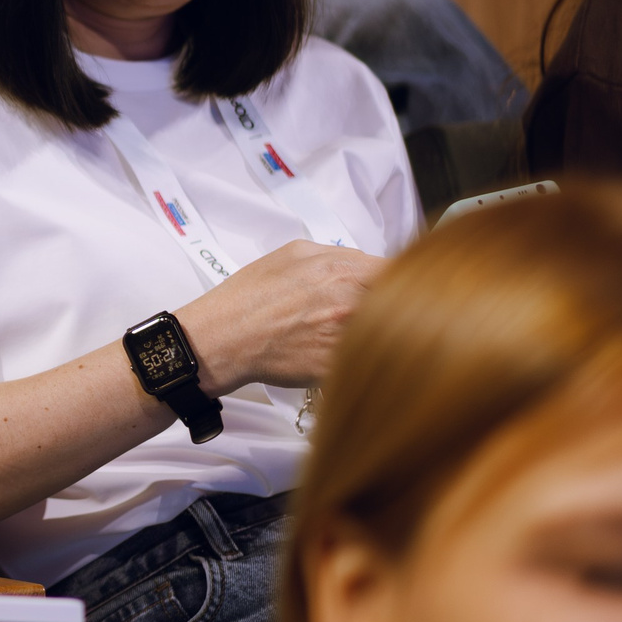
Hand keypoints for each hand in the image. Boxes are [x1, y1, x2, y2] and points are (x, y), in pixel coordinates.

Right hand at [175, 240, 382, 393]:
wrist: (222, 339)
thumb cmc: (250, 297)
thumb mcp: (292, 254)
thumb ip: (336, 255)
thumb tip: (364, 264)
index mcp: (342, 270)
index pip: (399, 271)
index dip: (398, 279)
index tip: (391, 287)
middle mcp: (349, 302)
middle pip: (399, 304)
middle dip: (390, 307)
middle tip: (369, 313)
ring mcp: (345, 338)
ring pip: (385, 335)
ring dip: (376, 334)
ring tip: (347, 335)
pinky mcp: (338, 368)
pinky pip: (364, 362)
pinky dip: (358, 359)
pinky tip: (335, 355)